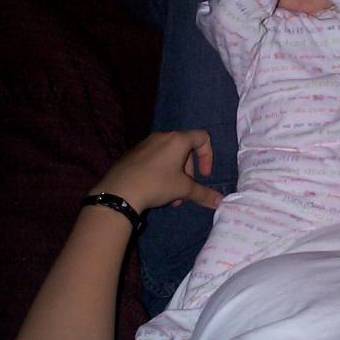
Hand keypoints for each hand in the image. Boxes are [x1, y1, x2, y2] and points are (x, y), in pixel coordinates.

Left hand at [89, 130, 222, 213]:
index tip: (204, 175)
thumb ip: (203, 194)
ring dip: (175, 175)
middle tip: (184, 191)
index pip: (202, 137)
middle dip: (188, 172)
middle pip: (185, 150)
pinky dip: (160, 173)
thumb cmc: (157, 184)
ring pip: (169, 157)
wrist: (119, 191)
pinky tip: (154, 191)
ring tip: (170, 197)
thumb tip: (220, 202)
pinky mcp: (132, 154)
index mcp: (178, 140)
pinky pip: (154, 160)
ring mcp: (145, 144)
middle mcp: (162, 137)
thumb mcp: (183, 189)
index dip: (208, 156)